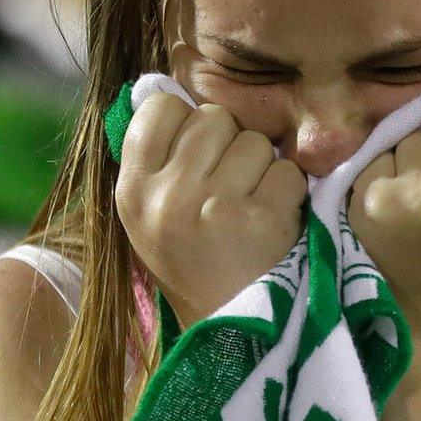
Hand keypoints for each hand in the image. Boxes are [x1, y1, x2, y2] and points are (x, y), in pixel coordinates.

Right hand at [115, 95, 307, 323]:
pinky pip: (287, 171)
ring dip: (262, 169)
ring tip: (249, 208)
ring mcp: (215, 207)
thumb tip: (161, 86)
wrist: (228, 334)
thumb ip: (156, 157)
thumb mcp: (149, 214)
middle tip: (228, 188)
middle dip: (229, 145)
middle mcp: (167, 196)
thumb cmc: (191, 262)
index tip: (195, 155)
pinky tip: (273, 222)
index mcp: (132, 190)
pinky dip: (289, 193)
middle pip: (213, 118)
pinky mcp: (262, 221)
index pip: (161, 106)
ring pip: (255, 141)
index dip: (186, 122)